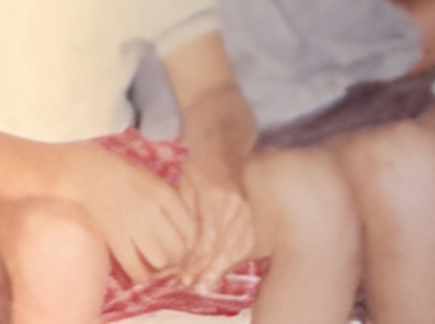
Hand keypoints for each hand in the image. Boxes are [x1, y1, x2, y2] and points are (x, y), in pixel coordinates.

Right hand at [69, 143, 196, 282]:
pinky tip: (142, 271)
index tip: (186, 246)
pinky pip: (136, 269)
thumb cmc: (120, 176)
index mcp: (164, 192)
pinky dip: (142, 275)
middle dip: (179, 258)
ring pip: (161, 261)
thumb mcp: (153, 181)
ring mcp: (133, 225)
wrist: (85, 173)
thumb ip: (171, 203)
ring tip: (157, 263)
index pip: (191, 229)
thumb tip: (188, 232)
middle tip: (173, 258)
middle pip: (179, 248)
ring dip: (162, 267)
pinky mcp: (115, 239)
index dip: (192, 244)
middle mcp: (152, 209)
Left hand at [177, 162, 254, 287]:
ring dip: (222, 269)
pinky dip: (235, 258)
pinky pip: (247, 241)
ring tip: (206, 284)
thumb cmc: (197, 167)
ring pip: (238, 248)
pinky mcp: (251, 212)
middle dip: (208, 271)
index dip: (196, 262)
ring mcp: (246, 209)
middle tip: (194, 287)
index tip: (184, 277)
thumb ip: (187, 219)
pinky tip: (223, 268)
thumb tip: (183, 251)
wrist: (222, 146)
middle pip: (224, 249)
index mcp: (216, 198)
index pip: (207, 240)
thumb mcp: (185, 188)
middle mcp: (236, 205)